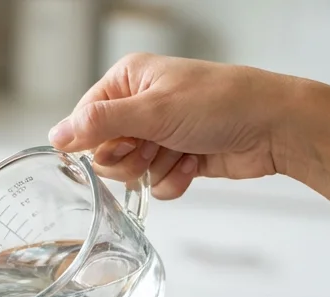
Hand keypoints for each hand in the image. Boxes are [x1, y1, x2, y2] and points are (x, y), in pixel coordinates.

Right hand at [48, 54, 304, 198]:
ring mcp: (160, 133)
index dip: (96, 141)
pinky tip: (192, 167)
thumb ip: (100, 124)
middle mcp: (141, 105)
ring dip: (153, 171)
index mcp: (129, 80)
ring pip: (130, 171)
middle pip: (104, 150)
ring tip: (180, 153)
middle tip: (152, 148)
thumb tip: (56, 135)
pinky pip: (154, 183)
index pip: (85, 119)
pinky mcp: (177, 158)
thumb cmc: (222, 103)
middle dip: (128, 159)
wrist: (273, 127)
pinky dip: (171, 181)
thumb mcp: (153, 110)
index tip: (120, 144)